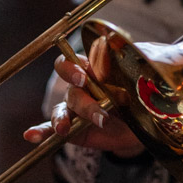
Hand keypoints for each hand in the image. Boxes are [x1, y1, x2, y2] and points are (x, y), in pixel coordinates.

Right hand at [23, 36, 144, 157]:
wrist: (152, 120)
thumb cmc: (148, 87)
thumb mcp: (148, 71)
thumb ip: (136, 59)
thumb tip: (125, 46)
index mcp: (95, 69)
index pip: (72, 62)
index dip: (73, 68)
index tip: (84, 76)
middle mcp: (82, 87)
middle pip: (72, 90)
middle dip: (84, 102)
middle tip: (100, 112)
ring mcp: (76, 109)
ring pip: (63, 110)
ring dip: (63, 119)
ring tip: (64, 128)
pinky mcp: (74, 130)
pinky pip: (53, 130)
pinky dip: (41, 132)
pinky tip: (31, 135)